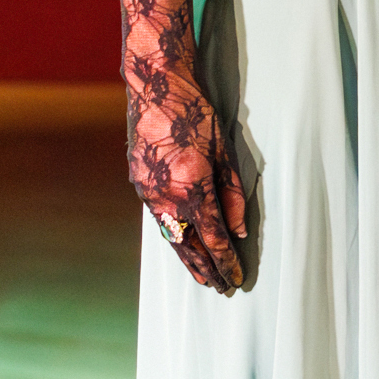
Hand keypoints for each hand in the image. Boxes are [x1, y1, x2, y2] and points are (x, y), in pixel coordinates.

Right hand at [126, 68, 249, 293]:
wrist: (156, 89)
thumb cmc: (196, 113)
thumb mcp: (224, 150)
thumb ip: (233, 193)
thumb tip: (239, 230)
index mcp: (194, 187)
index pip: (214, 238)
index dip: (226, 261)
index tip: (236, 279)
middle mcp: (168, 197)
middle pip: (190, 246)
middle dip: (208, 269)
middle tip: (221, 289)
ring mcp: (149, 194)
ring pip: (171, 238)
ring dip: (188, 260)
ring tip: (202, 278)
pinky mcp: (139, 186)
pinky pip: (160, 221)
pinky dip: (173, 238)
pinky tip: (183, 247)